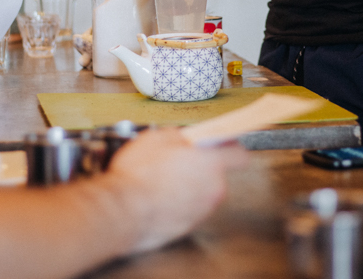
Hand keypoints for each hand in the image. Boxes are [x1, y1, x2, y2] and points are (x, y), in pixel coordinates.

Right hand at [107, 129, 247, 251]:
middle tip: (177, 162)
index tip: (222, 146)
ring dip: (189, 186)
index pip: (239, 155)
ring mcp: (202, 210)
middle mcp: (214, 189)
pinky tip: (158, 198)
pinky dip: (179, 204)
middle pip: (217, 174)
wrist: (123, 210)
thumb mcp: (157, 137)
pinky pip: (189, 209)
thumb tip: (184, 139)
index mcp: (212, 164)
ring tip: (162, 182)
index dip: (230, 148)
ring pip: (202, 192)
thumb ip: (180, 136)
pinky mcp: (189, 226)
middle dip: (201, 168)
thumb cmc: (139, 174)